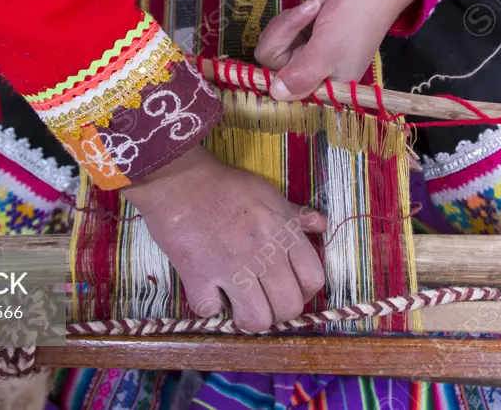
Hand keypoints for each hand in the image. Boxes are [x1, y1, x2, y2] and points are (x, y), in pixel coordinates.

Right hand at [120, 146, 326, 331]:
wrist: (179, 180)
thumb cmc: (226, 186)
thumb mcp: (269, 193)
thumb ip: (296, 214)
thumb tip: (321, 225)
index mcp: (283, 233)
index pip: (313, 280)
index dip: (305, 292)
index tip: (290, 289)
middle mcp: (263, 253)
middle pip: (289, 306)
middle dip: (279, 311)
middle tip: (264, 300)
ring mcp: (231, 267)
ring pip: (257, 320)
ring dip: (250, 318)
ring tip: (240, 305)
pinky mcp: (198, 276)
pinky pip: (212, 311)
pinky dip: (211, 307)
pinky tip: (210, 293)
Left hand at [255, 0, 421, 99]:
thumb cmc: (353, 21)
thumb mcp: (328, 51)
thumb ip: (302, 75)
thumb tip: (275, 95)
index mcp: (324, 87)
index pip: (286, 93)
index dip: (276, 75)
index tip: (282, 53)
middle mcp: (311, 74)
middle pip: (271, 65)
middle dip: (283, 35)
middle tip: (305, 15)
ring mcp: (303, 53)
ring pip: (271, 45)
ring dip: (288, 23)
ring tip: (313, 9)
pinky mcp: (299, 35)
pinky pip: (277, 31)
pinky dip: (292, 17)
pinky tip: (312, 7)